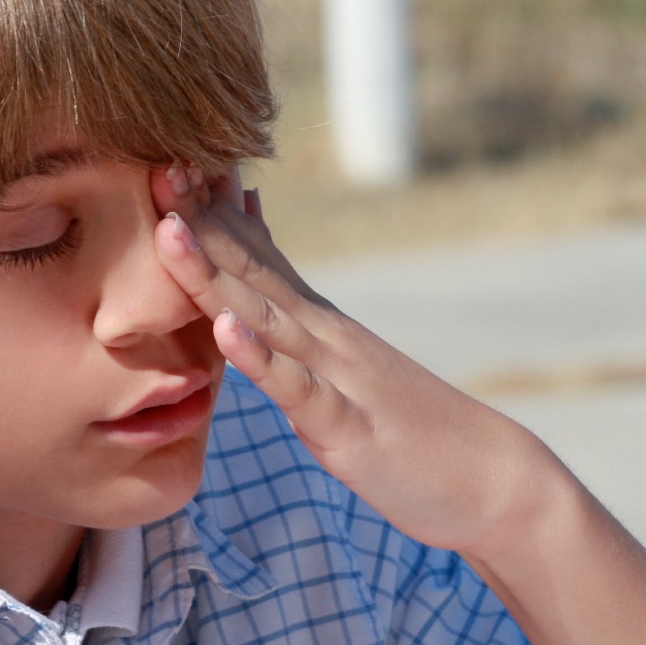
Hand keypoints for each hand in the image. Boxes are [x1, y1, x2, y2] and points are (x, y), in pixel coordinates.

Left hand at [150, 166, 564, 558]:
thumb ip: (303, 344)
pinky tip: (226, 332)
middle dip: (198, 224)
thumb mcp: (348, 380)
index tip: (163, 168)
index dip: (209, 217)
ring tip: (168, 232)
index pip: (258, 260)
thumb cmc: (417, 437)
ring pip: (265, 320)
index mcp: (321, 329)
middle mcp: (327, 339)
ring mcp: (338, 378)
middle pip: (252, 274)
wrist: (492, 478)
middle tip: (153, 166)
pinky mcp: (347, 427)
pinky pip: (297, 390)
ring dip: (214, 276)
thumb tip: (255, 311)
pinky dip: (259, 360)